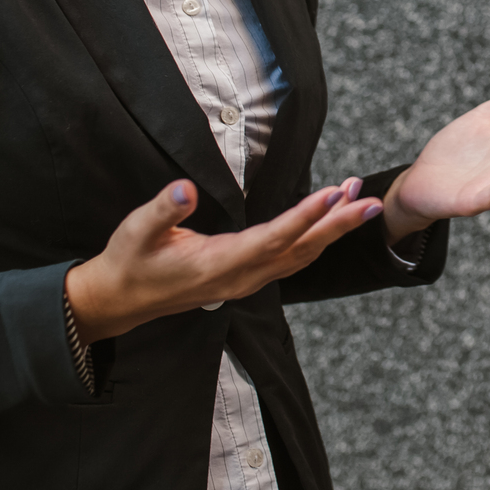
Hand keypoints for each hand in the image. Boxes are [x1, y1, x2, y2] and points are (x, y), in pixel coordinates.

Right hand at [66, 177, 380, 342]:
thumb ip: (162, 211)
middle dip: (337, 224)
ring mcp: (246, 282)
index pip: (271, 238)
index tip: (334, 195)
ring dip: (332, 229)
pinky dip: (316, 239)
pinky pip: (291, 260)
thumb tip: (183, 189)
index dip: (304, 217)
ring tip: (358, 200)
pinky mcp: (246, 279)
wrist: (121, 300)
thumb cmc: (129, 261)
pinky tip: (330, 221)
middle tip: (368, 199)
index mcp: (218, 265)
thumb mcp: (136, 232)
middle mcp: (240, 278)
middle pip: (299, 250)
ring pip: (300, 256)